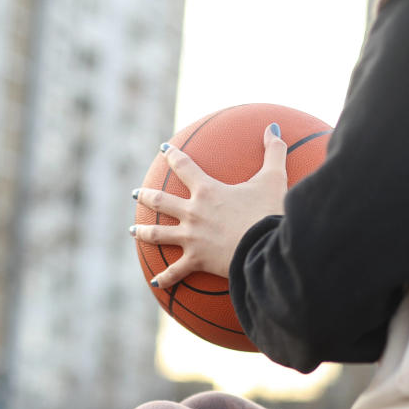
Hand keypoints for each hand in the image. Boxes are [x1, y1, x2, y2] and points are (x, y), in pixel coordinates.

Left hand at [131, 123, 287, 288]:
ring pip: (158, 234)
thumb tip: (275, 127)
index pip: (184, 166)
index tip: (163, 149)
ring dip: (143, 232)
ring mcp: (191, 237)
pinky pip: (175, 271)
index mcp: (207, 190)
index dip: (173, 156)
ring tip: (133, 231)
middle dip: (145, 196)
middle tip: (135, 194)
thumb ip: (274, 151)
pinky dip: (165, 277)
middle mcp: (193, 212)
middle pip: (161, 201)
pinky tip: (156, 281)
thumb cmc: (269, 211)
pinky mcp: (196, 260)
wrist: (266, 246)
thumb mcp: (273, 178)